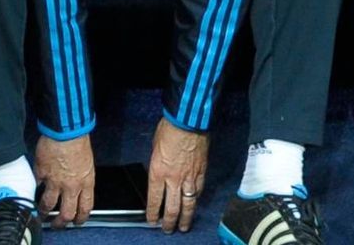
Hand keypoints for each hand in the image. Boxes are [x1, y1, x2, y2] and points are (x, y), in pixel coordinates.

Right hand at [35, 133, 96, 228]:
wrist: (66, 131)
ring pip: (48, 204)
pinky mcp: (41, 173)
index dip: (81, 218)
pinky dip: (35, 188)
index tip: (77, 221)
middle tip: (57, 224)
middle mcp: (71, 186)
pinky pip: (37, 185)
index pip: (85, 208)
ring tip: (41, 213)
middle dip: (61, 222)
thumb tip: (76, 187)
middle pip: (66, 213)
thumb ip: (81, 179)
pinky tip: (34, 189)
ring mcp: (55, 181)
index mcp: (86, 183)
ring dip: (44, 211)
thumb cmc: (78, 142)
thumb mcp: (87, 164)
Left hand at [146, 118, 209, 232]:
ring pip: (188, 204)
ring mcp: (189, 178)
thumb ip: (158, 165)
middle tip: (168, 230)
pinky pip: (198, 190)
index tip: (152, 222)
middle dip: (169, 221)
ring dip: (185, 218)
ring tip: (183, 227)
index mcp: (158, 173)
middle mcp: (173, 179)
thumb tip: (160, 173)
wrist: (188, 123)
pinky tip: (194, 203)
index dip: (153, 214)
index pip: (154, 200)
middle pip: (171, 207)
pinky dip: (195, 199)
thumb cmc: (168, 130)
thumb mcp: (154, 148)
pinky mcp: (201, 173)